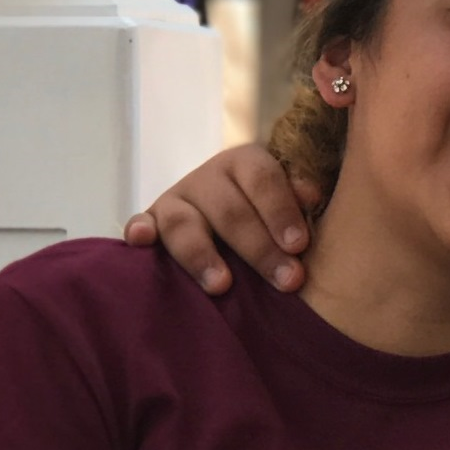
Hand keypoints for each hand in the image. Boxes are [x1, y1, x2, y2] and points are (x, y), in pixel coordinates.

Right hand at [123, 143, 320, 295]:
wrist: (234, 224)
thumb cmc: (274, 221)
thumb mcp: (290, 204)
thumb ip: (300, 199)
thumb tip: (311, 195)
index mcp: (246, 164)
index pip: (262, 179)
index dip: (280, 210)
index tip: (299, 245)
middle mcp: (209, 178)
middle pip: (229, 210)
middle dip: (259, 248)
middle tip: (287, 281)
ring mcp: (177, 200)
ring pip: (183, 223)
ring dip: (202, 255)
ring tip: (221, 285)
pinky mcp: (151, 222)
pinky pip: (141, 224)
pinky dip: (139, 231)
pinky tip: (141, 240)